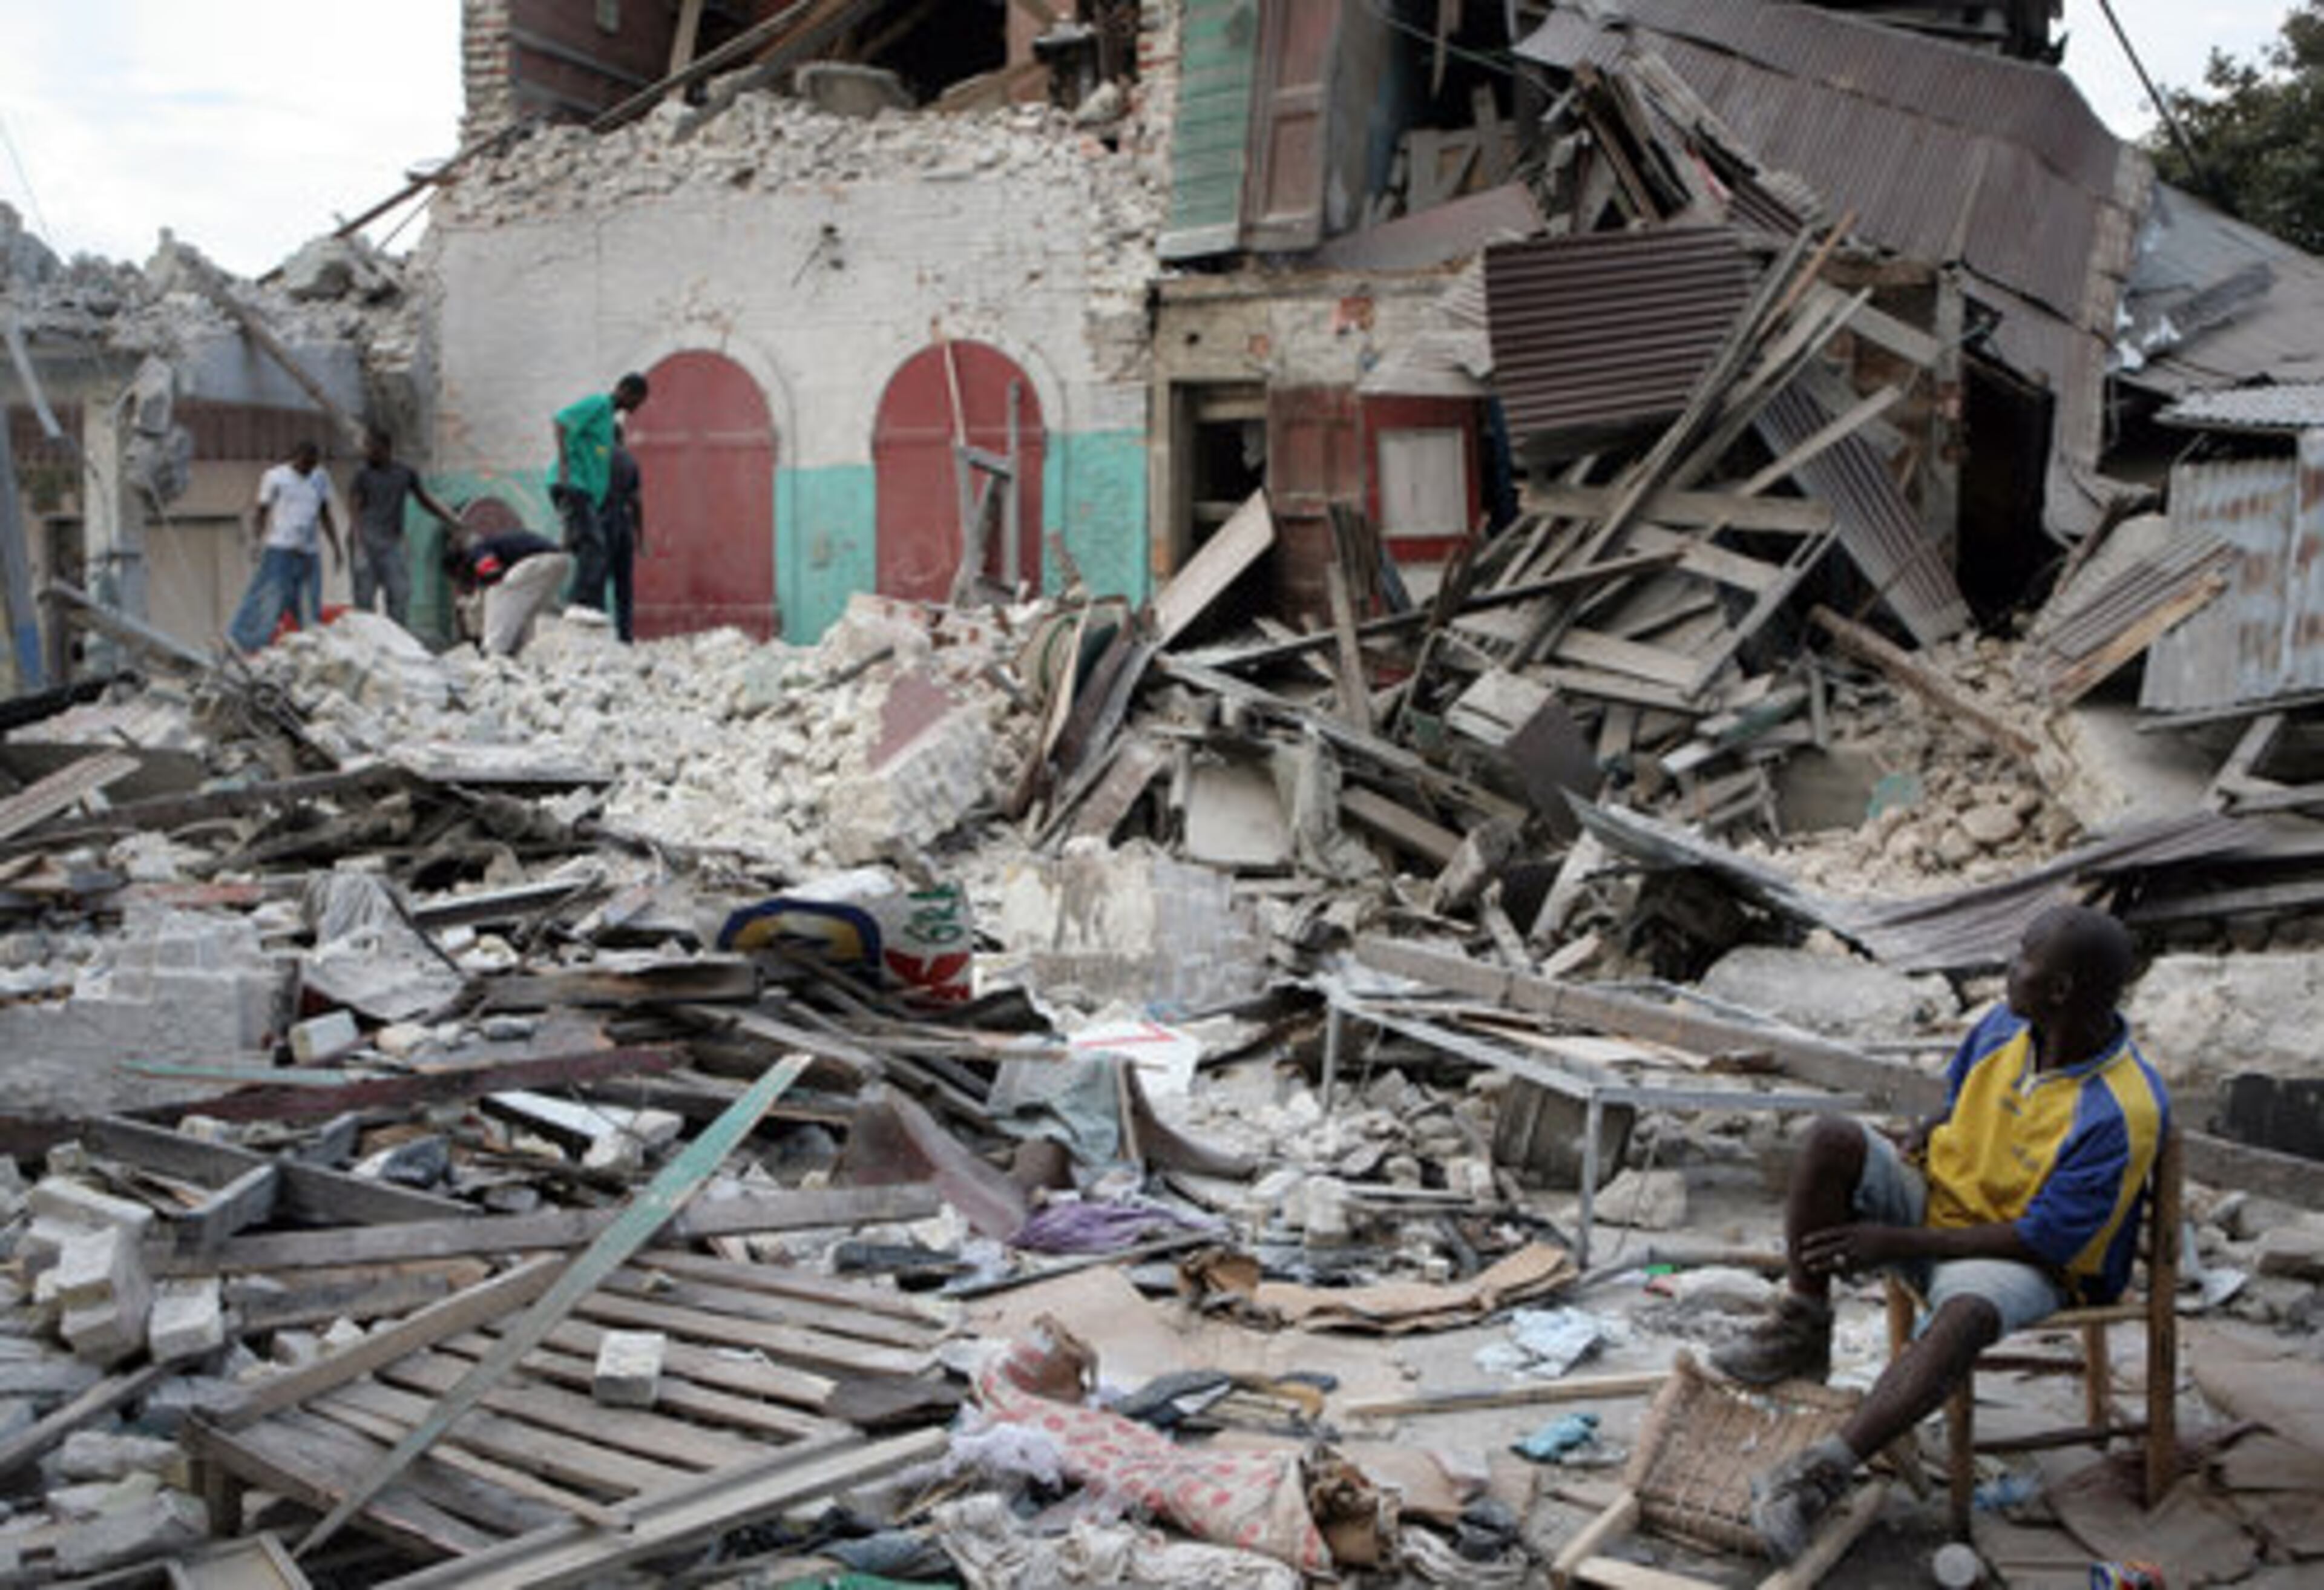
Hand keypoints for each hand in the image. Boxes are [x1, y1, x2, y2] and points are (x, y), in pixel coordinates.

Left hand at [1798, 1223, 1912, 1278]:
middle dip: (1816, 1253)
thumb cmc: (1879, 1233)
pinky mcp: (1866, 1264)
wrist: (1900, 1243)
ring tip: (1809, 1267)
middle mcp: (1856, 1241)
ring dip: (1823, 1264)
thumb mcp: (1863, 1226)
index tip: (1804, 1241)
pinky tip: (1828, 1274)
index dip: (1816, 1238)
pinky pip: (1849, 1269)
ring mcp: (1861, 1254)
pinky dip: (1838, 1271)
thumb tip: (1834, 1231)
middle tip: (1801, 1256)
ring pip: (1838, 1260)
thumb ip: (1848, 1229)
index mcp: (1854, 1229)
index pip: (1831, 1234)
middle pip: (1832, 1248)